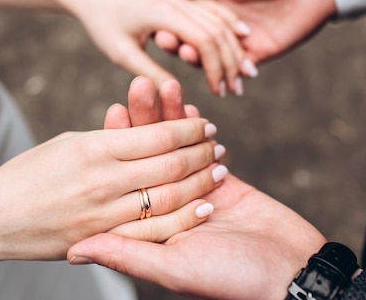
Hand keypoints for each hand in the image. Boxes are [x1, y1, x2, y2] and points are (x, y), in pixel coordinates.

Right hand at [0, 115, 224, 262]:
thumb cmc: (27, 173)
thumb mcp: (68, 143)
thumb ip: (111, 141)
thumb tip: (150, 134)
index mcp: (93, 147)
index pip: (157, 134)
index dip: (188, 128)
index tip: (204, 123)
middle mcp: (102, 181)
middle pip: (170, 163)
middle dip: (201, 151)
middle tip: (218, 144)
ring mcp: (102, 214)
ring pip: (168, 197)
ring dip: (200, 182)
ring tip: (218, 170)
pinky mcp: (101, 240)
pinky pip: (153, 232)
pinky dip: (183, 218)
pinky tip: (202, 205)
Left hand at [66, 0, 248, 95]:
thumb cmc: (103, 25)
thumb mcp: (122, 54)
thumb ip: (150, 72)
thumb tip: (176, 93)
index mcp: (165, 14)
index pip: (205, 40)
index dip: (216, 68)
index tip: (219, 91)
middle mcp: (178, 2)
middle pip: (218, 30)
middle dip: (232, 61)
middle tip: (239, 88)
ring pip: (219, 20)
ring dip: (235, 46)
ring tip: (248, 71)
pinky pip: (213, 9)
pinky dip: (230, 24)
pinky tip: (242, 37)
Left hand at [68, 77, 326, 299]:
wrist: (293, 277)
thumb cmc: (234, 282)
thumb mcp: (175, 270)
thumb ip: (127, 256)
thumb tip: (73, 253)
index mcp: (151, 228)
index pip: (127, 180)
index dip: (118, 146)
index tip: (112, 112)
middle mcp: (168, 207)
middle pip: (148, 157)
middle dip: (144, 120)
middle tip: (138, 85)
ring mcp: (194, 193)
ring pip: (175, 149)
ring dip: (170, 117)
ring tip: (164, 84)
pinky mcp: (222, 186)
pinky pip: (203, 151)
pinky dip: (197, 130)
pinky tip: (188, 106)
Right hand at [156, 0, 336, 71]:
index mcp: (212, 2)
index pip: (185, 19)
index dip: (172, 27)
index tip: (160, 33)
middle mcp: (222, 24)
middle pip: (196, 41)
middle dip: (184, 47)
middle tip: (175, 49)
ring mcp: (240, 41)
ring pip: (215, 59)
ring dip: (204, 64)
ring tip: (195, 63)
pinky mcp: (259, 54)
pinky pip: (240, 69)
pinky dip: (232, 76)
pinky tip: (224, 81)